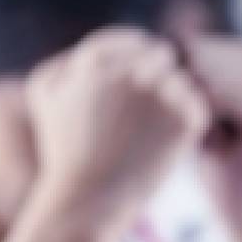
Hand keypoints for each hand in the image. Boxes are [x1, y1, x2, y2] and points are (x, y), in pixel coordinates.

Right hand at [24, 27, 212, 236]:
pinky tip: (170, 144)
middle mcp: (132, 68)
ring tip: (154, 134)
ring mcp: (162, 92)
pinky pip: (197, 107)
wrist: (87, 200)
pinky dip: (188, 123)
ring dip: (175, 99)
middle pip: (162, 56)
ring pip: (182, 82)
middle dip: (159, 74)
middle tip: (156, 103)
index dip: (138, 56)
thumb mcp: (43, 94)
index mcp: (99, 59)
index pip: (131, 42)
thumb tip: (90, 52)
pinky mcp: (187, 118)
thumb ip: (64, 60)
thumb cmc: (64, 153)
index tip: (139, 77)